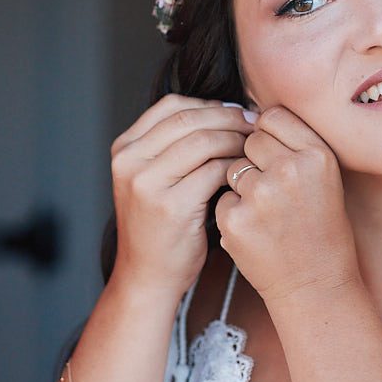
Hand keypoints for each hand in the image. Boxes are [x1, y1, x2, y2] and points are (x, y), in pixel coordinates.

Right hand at [109, 94, 254, 299]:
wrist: (147, 277)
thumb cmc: (160, 227)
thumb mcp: (153, 179)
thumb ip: (173, 146)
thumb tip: (225, 109)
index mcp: (124, 149)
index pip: (172, 105)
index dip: (210, 105)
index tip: (238, 112)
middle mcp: (129, 162)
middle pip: (190, 119)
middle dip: (230, 118)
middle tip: (256, 125)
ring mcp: (146, 184)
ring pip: (204, 141)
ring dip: (236, 140)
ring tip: (255, 147)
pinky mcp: (171, 206)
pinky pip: (214, 171)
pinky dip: (236, 167)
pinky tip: (247, 172)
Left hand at [215, 106, 360, 304]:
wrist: (316, 285)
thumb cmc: (321, 231)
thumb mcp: (326, 179)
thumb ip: (295, 146)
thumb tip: (253, 116)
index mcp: (317, 155)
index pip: (273, 117)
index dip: (269, 135)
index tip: (276, 154)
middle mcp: (290, 170)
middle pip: (250, 140)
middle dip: (254, 160)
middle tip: (275, 191)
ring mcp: (260, 195)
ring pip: (233, 169)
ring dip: (243, 187)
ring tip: (269, 214)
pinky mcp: (235, 220)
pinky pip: (223, 198)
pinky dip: (234, 213)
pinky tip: (257, 232)